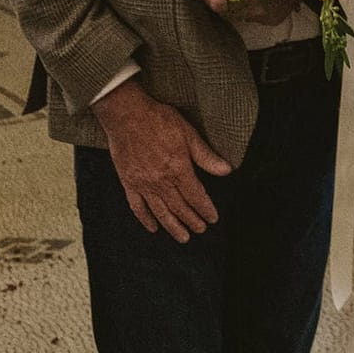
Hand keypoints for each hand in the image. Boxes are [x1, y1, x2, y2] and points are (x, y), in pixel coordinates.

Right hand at [92, 80, 230, 239]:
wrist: (126, 115)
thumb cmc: (159, 120)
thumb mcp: (189, 134)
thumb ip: (206, 156)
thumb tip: (226, 170)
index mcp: (178, 169)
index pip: (196, 196)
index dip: (205, 209)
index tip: (213, 219)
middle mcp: (160, 181)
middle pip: (179, 207)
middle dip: (192, 220)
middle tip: (201, 230)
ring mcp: (143, 183)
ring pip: (160, 211)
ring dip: (173, 226)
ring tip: (183, 238)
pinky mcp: (128, 182)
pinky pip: (137, 206)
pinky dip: (145, 219)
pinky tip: (153, 227)